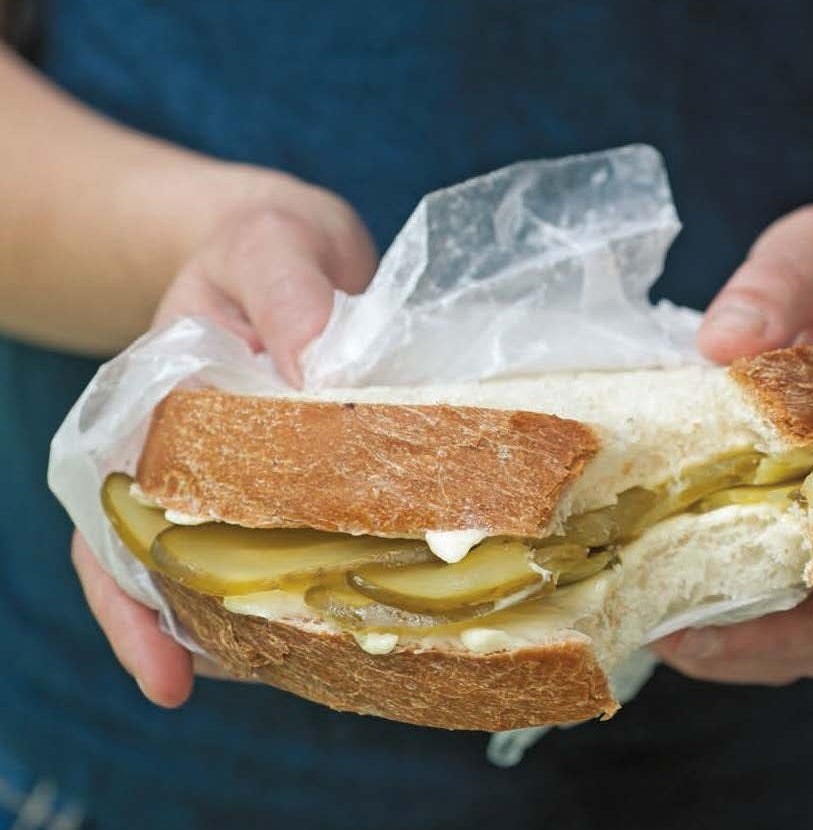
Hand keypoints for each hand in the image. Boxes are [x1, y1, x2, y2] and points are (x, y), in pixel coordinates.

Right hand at [72, 174, 377, 705]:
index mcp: (154, 413)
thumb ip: (286, 291)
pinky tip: (338, 617)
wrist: (297, 253)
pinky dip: (304, 587)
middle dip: (185, 635)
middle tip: (224, 685)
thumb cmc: (270, 249)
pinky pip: (291, 548)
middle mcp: (185, 461)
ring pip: (226, 572)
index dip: (129, 600)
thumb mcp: (271, 245)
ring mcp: (240, 480)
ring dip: (250, 625)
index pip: (114, 519)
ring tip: (296, 667)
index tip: (168, 673)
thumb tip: (311, 369)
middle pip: (163, 569)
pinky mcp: (297, 484)